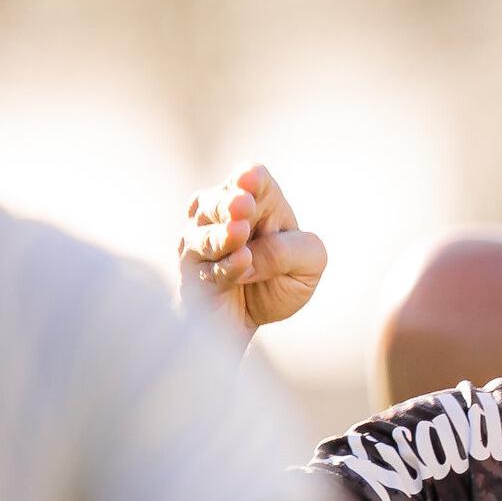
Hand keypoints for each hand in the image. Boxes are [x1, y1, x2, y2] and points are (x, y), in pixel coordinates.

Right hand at [178, 163, 326, 333]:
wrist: (250, 321)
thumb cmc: (283, 282)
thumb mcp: (308, 265)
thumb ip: (288, 252)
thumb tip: (252, 254)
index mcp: (260, 203)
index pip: (254, 180)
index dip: (251, 179)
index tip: (251, 178)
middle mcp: (223, 215)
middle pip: (219, 200)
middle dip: (230, 203)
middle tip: (243, 204)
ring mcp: (201, 240)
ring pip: (207, 233)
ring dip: (224, 234)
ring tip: (239, 232)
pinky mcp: (192, 270)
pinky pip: (209, 267)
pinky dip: (227, 266)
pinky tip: (243, 263)